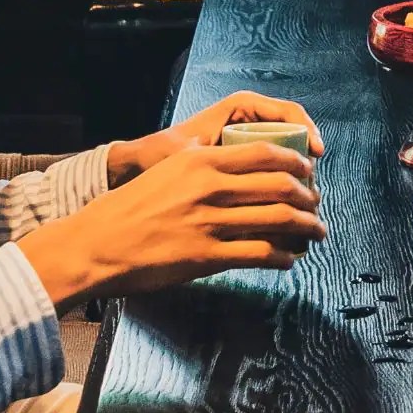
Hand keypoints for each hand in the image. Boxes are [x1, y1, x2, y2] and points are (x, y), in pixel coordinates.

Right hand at [19, 142, 324, 304]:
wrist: (95, 244)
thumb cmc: (129, 209)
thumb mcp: (168, 172)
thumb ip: (203, 167)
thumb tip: (241, 171)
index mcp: (201, 161)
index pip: (267, 153)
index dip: (298, 166)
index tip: (309, 175)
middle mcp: (209, 187)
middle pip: (281, 186)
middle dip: (309, 198)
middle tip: (317, 207)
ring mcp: (209, 222)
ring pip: (279, 220)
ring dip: (306, 228)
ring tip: (315, 234)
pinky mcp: (207, 257)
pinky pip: (262, 254)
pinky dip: (284, 256)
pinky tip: (288, 259)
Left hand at [108, 91, 321, 184]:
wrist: (143, 166)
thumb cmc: (163, 155)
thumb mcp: (191, 155)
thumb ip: (217, 159)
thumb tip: (256, 175)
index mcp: (241, 107)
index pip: (289, 112)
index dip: (308, 131)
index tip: (316, 155)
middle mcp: (251, 120)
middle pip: (293, 136)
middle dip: (306, 163)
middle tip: (311, 191)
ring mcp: (251, 140)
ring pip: (287, 156)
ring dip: (298, 178)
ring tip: (302, 204)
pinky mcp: (248, 160)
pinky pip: (275, 168)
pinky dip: (283, 186)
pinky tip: (286, 207)